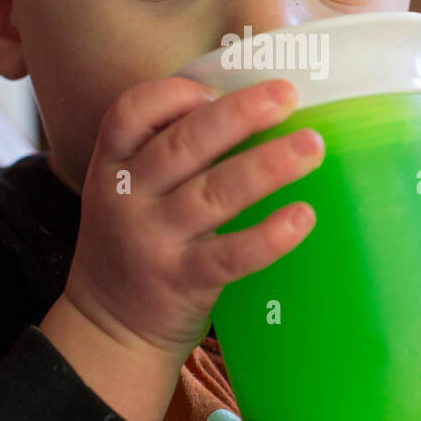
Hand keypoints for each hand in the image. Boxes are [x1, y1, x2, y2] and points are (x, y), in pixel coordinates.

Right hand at [64, 77, 323, 359]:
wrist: (108, 330)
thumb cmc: (133, 243)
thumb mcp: (128, 189)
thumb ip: (170, 151)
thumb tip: (252, 103)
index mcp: (113, 165)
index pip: (130, 112)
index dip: (174, 94)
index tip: (216, 90)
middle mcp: (128, 198)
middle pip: (183, 145)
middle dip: (238, 114)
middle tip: (285, 94)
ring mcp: (155, 241)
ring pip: (214, 194)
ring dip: (267, 165)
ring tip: (311, 146)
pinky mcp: (184, 281)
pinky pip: (231, 254)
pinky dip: (269, 236)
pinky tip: (302, 217)